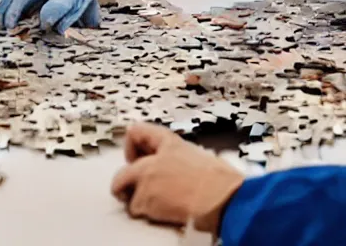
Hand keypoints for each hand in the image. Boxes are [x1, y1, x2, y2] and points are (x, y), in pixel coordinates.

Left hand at [110, 123, 244, 232]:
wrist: (223, 199)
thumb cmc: (219, 181)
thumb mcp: (197, 155)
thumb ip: (175, 157)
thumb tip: (169, 166)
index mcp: (168, 143)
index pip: (136, 131)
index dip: (132, 147)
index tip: (134, 157)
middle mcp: (152, 161)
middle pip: (122, 171)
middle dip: (126, 182)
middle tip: (137, 188)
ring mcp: (146, 181)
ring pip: (124, 191)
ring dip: (136, 199)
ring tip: (157, 202)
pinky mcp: (145, 201)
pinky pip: (135, 209)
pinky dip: (145, 212)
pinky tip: (163, 210)